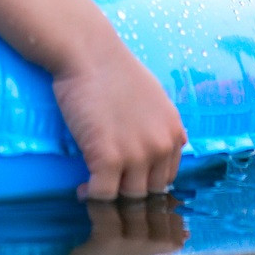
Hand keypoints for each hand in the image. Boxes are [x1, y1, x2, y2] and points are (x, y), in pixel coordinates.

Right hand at [52, 40, 186, 201]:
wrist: (88, 54)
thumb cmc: (114, 71)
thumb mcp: (155, 97)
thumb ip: (163, 126)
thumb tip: (172, 144)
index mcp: (173, 133)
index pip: (167, 179)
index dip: (146, 185)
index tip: (127, 183)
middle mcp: (160, 146)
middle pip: (150, 193)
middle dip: (130, 196)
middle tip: (110, 191)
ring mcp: (135, 155)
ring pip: (128, 198)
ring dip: (111, 200)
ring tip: (94, 191)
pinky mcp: (107, 158)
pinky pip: (102, 195)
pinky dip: (90, 196)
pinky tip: (81, 189)